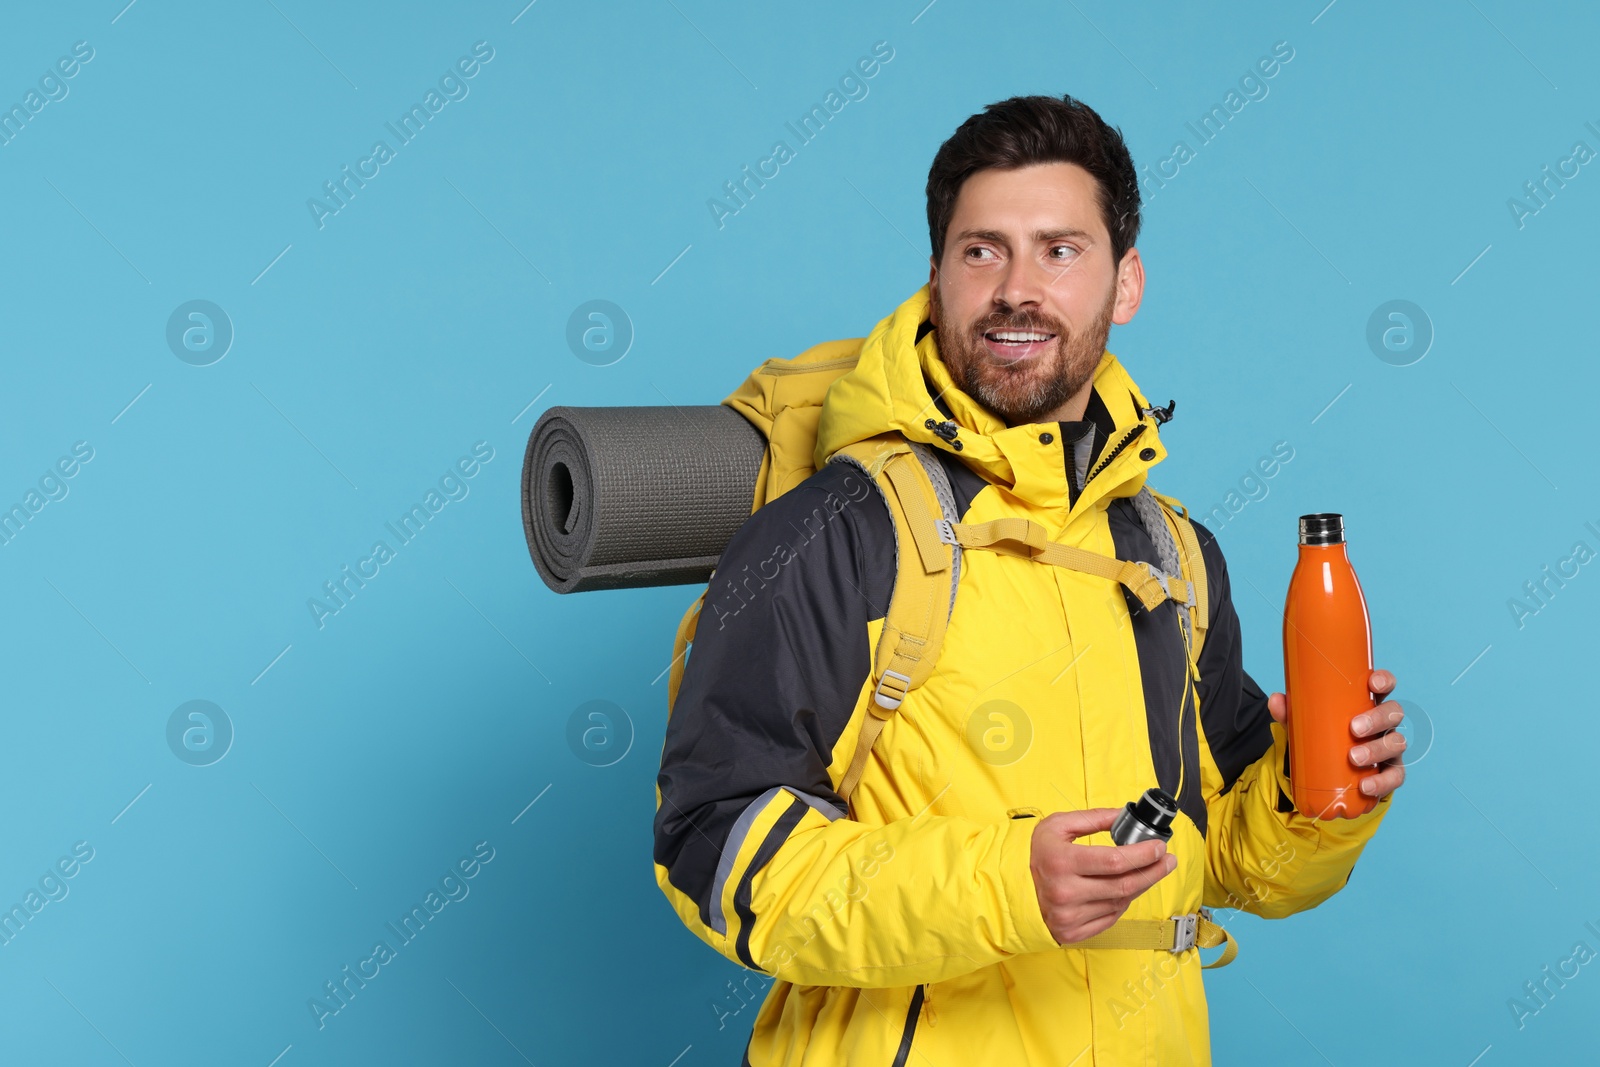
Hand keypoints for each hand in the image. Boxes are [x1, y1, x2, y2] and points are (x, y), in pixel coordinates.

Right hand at [1029, 808, 1177, 944]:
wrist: (1015, 889)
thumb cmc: (1040, 855)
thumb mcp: (1058, 826)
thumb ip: (1093, 818)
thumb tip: (1125, 816)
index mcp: (1061, 861)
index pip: (1115, 861)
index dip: (1143, 854)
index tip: (1159, 846)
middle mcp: (1065, 892)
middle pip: (1124, 885)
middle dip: (1153, 871)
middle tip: (1168, 861)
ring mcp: (1069, 915)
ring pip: (1121, 903)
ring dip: (1140, 886)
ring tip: (1149, 872)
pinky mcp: (1074, 931)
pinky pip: (1111, 918)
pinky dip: (1123, 902)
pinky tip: (1127, 889)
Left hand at [1266, 669, 1406, 799]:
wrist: (1329, 775)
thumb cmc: (1325, 738)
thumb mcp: (1306, 725)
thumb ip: (1291, 713)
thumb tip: (1277, 700)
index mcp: (1367, 703)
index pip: (1384, 686)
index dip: (1385, 680)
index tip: (1373, 684)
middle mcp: (1384, 724)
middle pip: (1394, 714)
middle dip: (1378, 719)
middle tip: (1354, 729)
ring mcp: (1390, 748)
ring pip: (1397, 743)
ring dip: (1377, 750)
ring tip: (1354, 758)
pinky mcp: (1391, 772)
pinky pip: (1395, 777)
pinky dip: (1382, 782)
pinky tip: (1365, 786)